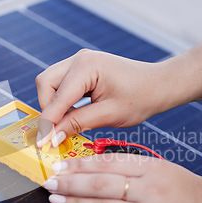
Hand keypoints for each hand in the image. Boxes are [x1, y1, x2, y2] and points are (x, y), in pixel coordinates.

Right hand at [35, 49, 176, 146]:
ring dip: (53, 105)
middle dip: (47, 109)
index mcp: (86, 66)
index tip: (42, 144)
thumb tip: (52, 138)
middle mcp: (79, 59)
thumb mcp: (108, 115)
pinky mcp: (81, 67)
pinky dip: (61, 100)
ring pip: (49, 83)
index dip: (48, 123)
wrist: (159, 85)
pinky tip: (74, 114)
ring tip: (68, 124)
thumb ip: (76, 124)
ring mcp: (79, 61)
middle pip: (45, 84)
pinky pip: (60, 83)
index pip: (57, 98)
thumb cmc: (140, 97)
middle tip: (57, 131)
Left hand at [43, 153, 201, 202]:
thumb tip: (96, 167)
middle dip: (70, 183)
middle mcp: (149, 189)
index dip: (80, 165)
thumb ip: (134, 168)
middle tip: (49, 181)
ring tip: (55, 199)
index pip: (108, 163)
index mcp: (152, 168)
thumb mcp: (165, 169)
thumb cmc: (191, 190)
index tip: (59, 165)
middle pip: (101, 184)